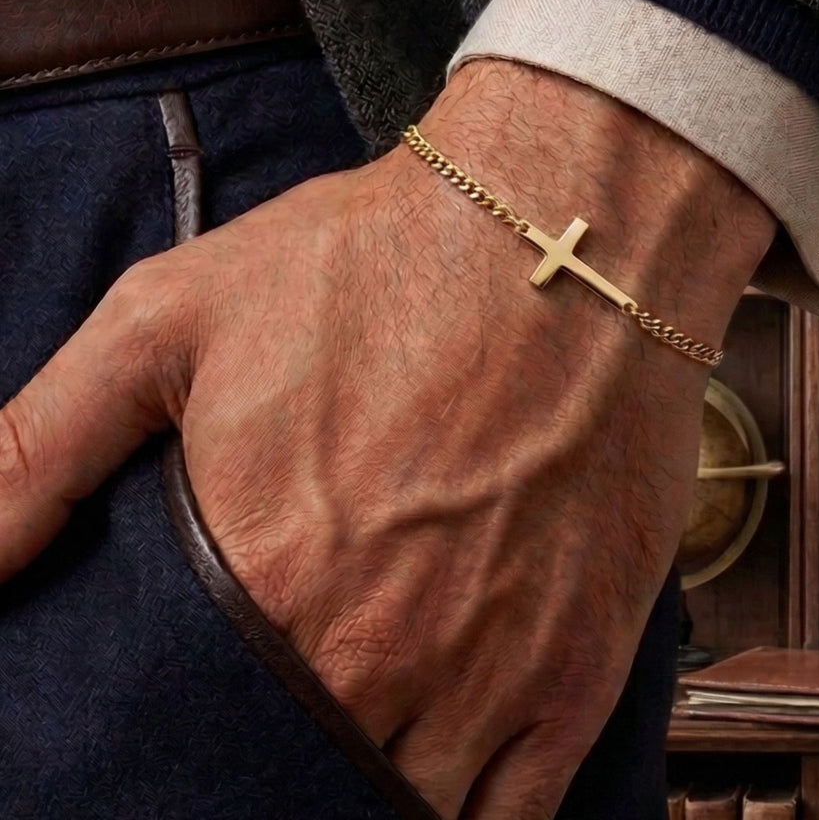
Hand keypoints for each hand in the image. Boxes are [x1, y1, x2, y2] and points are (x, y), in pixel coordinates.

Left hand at [0, 59, 774, 817]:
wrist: (565, 237)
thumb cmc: (377, 264)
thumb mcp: (171, 318)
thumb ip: (36, 452)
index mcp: (264, 587)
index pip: (186, 748)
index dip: (175, 757)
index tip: (184, 735)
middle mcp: (377, 658)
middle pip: (301, 789)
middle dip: (272, 779)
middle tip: (273, 734)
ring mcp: (492, 674)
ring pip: (403, 817)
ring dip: (363, 801)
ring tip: (348, 753)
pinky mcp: (584, 662)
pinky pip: (516, 819)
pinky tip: (437, 795)